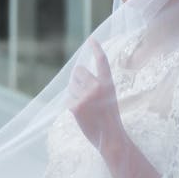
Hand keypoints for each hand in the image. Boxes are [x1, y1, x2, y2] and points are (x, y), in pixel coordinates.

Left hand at [69, 39, 125, 153]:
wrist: (110, 137)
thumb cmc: (109, 118)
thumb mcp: (109, 97)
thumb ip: (97, 85)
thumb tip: (77, 75)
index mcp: (108, 84)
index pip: (102, 61)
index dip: (96, 49)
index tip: (91, 40)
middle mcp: (97, 87)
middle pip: (78, 71)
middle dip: (77, 79)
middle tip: (84, 93)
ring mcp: (86, 96)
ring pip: (71, 85)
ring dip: (74, 93)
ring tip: (86, 106)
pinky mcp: (76, 106)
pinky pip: (68, 99)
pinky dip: (72, 105)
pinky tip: (82, 114)